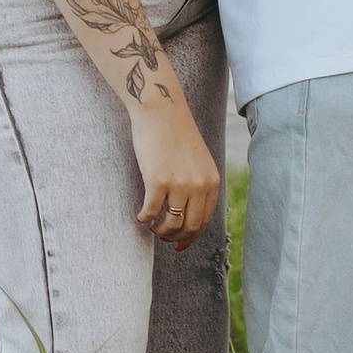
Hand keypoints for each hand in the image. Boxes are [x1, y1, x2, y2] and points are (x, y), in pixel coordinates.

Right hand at [131, 94, 221, 251]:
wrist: (160, 110)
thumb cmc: (175, 133)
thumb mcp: (198, 160)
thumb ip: (198, 184)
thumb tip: (188, 215)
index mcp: (212, 181)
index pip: (205, 221)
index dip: (191, 236)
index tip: (179, 243)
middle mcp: (199, 185)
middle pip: (190, 226)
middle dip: (175, 237)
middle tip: (162, 236)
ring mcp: (179, 184)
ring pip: (171, 223)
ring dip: (160, 230)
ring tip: (152, 225)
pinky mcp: (158, 180)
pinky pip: (151, 211)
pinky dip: (144, 218)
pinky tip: (140, 215)